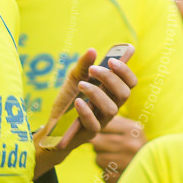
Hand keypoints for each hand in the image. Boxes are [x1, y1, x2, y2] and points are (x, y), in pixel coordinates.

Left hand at [33, 48, 137, 173]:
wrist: (52, 124)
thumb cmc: (67, 101)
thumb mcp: (73, 79)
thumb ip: (83, 66)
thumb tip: (93, 50)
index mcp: (110, 93)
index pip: (129, 83)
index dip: (125, 71)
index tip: (112, 60)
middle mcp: (111, 106)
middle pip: (125, 94)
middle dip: (110, 78)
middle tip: (92, 69)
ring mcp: (102, 120)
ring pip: (111, 109)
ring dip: (96, 93)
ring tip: (81, 85)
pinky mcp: (90, 132)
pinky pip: (94, 124)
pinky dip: (86, 111)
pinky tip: (78, 102)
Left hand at [91, 115, 144, 182]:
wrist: (156, 166)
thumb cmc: (136, 142)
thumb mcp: (130, 127)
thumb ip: (111, 120)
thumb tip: (87, 114)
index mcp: (132, 129)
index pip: (100, 126)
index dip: (96, 130)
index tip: (99, 132)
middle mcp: (131, 145)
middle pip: (95, 143)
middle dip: (97, 144)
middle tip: (106, 145)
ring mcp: (128, 163)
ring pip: (98, 159)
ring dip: (101, 158)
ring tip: (114, 157)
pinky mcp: (124, 178)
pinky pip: (104, 173)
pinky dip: (107, 171)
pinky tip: (117, 168)